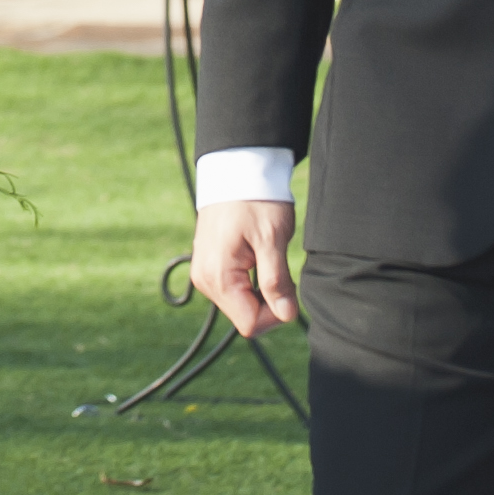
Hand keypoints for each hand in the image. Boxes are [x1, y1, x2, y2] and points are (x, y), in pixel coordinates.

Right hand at [191, 197, 299, 335]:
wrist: (236, 170)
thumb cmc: (255, 200)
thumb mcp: (272, 240)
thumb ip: (276, 281)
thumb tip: (285, 315)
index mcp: (218, 277)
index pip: (250, 324)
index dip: (276, 315)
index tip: (289, 288)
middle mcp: (204, 280)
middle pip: (245, 316)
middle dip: (269, 302)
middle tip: (280, 268)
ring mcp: (204, 273)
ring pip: (240, 304)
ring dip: (261, 291)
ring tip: (268, 258)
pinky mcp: (208, 266)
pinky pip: (233, 289)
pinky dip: (251, 282)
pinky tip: (257, 258)